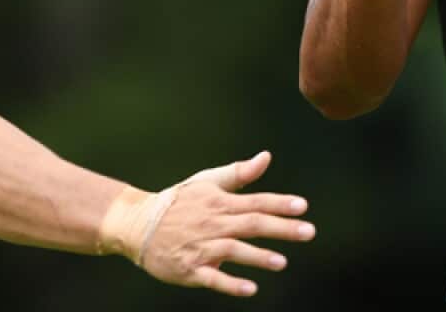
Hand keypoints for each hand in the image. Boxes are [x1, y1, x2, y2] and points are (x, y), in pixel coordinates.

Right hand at [139, 151, 314, 296]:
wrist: (137, 224)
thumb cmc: (178, 201)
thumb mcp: (207, 181)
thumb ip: (239, 173)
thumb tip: (266, 157)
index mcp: (219, 202)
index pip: (256, 201)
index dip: (280, 203)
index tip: (303, 206)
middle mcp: (213, 223)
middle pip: (251, 224)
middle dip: (281, 228)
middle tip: (308, 232)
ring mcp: (201, 247)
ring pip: (233, 251)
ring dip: (258, 256)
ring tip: (282, 262)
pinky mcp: (190, 269)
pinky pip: (212, 278)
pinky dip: (230, 283)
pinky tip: (250, 288)